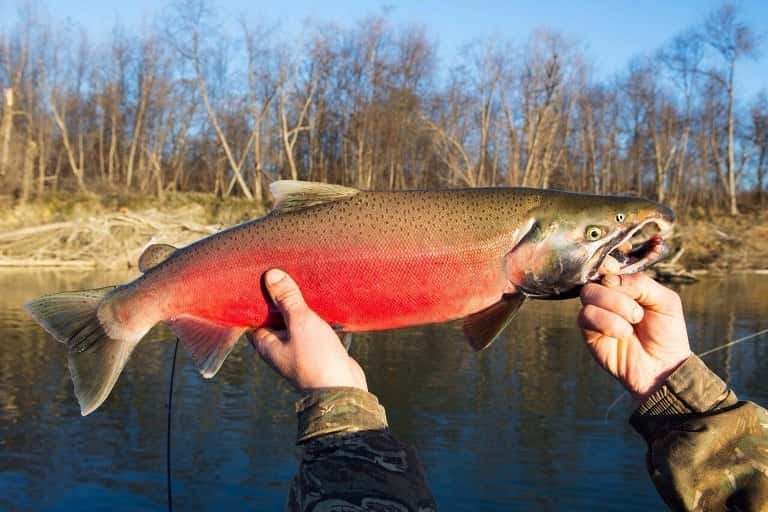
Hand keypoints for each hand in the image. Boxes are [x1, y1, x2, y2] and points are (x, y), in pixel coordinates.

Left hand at [248, 269, 366, 391]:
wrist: (344, 390)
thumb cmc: (317, 360)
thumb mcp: (301, 323)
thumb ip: (287, 299)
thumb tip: (271, 275)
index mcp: (266, 344)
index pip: (253, 316)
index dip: (256, 298)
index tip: (262, 277)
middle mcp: (279, 348)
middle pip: (276, 317)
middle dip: (282, 299)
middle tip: (287, 274)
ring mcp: (299, 351)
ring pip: (296, 323)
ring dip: (302, 308)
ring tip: (307, 284)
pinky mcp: (317, 351)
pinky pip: (313, 329)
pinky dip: (317, 318)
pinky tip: (325, 304)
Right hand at [578, 271, 691, 398]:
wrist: (663, 367)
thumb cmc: (667, 333)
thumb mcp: (666, 300)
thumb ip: (641, 282)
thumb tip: (609, 278)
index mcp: (626, 285)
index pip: (608, 265)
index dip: (610, 266)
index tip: (620, 274)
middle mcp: (608, 296)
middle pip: (595, 279)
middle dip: (618, 294)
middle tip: (638, 312)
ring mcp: (597, 313)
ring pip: (588, 294)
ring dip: (615, 307)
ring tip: (633, 323)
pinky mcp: (589, 332)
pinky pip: (587, 316)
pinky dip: (608, 323)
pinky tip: (623, 334)